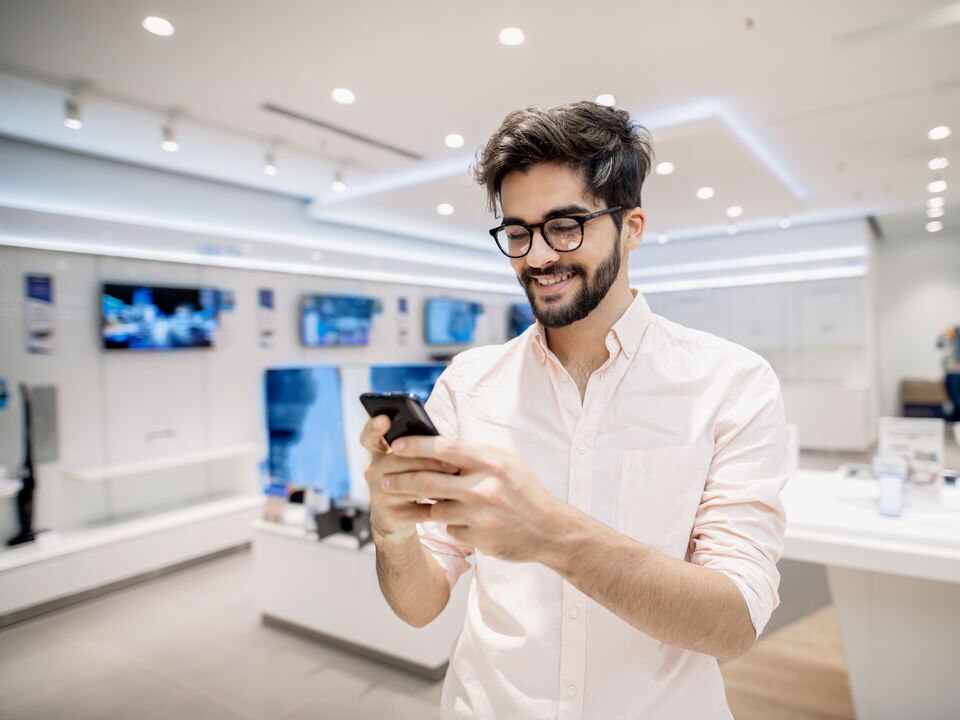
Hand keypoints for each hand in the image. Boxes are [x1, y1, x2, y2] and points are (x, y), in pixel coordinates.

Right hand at [359, 415, 458, 541]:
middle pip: (398, 460)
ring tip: (455, 481)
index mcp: (378, 452)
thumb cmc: (412, 477)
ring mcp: (378, 494)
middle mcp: (373, 471)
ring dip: (434, 483)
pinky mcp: (389, 515)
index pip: (370, 436)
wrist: (397, 517)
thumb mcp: (411, 460)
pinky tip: (451, 503)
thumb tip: (447, 443)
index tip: (384, 419)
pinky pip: (416, 509)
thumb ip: (420, 449)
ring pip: (407, 485)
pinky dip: (436, 507)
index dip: (374, 427)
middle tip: (453, 464)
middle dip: (427, 461)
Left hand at [386, 435, 561, 562]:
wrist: (549, 530)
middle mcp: (483, 488)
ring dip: (426, 505)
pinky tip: (461, 521)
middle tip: (383, 480)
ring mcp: (480, 516)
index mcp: (490, 462)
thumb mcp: (506, 462)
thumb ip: (475, 454)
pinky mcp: (478, 539)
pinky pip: (449, 528)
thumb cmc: (524, 490)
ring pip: (435, 508)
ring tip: (419, 500)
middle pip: (428, 481)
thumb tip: (437, 445)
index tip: (396, 446)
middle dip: (400, 480)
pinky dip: (450, 524)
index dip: (416, 446)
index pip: (444, 449)